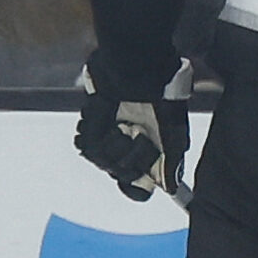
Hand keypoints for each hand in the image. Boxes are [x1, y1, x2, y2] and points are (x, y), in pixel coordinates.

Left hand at [75, 89, 189, 202]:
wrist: (133, 69)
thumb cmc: (160, 96)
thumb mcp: (173, 131)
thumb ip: (172, 161)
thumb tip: (172, 189)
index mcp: (155, 152)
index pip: (141, 187)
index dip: (136, 187)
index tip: (135, 180)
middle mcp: (134, 147)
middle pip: (121, 174)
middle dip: (123, 158)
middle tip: (133, 135)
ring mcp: (113, 137)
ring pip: (101, 160)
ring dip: (107, 144)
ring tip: (117, 123)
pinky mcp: (93, 125)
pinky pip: (84, 144)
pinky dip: (88, 135)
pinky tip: (98, 118)